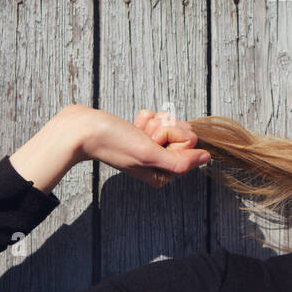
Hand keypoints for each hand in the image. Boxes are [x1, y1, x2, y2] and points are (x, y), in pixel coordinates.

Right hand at [73, 106, 210, 187]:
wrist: (84, 130)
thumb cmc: (114, 143)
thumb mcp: (150, 155)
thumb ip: (181, 161)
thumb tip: (207, 158)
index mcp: (165, 174)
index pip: (190, 144)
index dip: (172, 136)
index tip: (152, 142)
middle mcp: (160, 162)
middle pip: (182, 131)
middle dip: (162, 127)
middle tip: (142, 136)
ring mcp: (152, 147)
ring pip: (170, 122)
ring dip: (152, 122)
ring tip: (134, 131)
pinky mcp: (144, 133)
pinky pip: (157, 116)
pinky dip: (144, 117)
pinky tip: (131, 126)